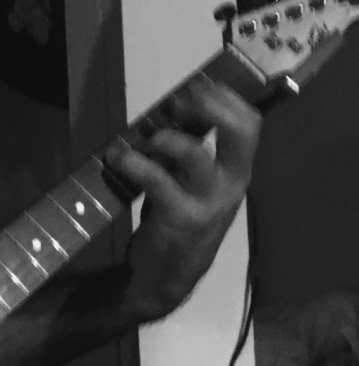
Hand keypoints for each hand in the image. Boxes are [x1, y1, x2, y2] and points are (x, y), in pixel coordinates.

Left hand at [104, 76, 260, 321]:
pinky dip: (133, 163)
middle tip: (177, 101)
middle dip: (209, 106)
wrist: (164, 280)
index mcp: (236, 173)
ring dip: (164, 138)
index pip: (250, 125)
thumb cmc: (176, 224)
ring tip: (141, 137)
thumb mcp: (189, 185)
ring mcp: (208, 204)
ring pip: (196, 155)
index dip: (225, 99)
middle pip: (240, 132)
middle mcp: (231, 185)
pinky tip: (116, 157)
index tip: (196, 85)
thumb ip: (187, 154)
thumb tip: (170, 112)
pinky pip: (157, 181)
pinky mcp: (180, 220)